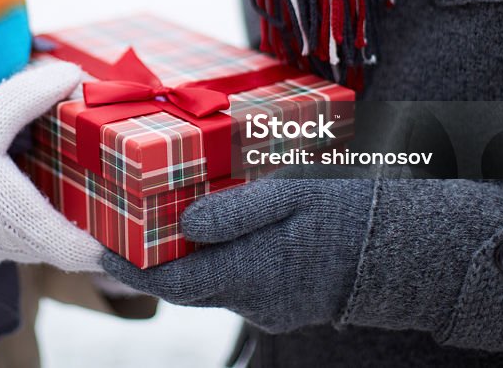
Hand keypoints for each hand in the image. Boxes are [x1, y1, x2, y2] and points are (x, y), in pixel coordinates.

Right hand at [0, 61, 103, 271]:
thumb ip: (30, 93)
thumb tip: (73, 74)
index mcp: (16, 217)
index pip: (77, 251)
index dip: (108, 248)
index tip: (131, 235)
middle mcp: (7, 244)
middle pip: (63, 247)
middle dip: (89, 226)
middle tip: (113, 198)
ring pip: (39, 243)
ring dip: (58, 221)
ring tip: (81, 189)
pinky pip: (15, 239)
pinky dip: (31, 220)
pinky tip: (34, 189)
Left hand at [102, 177, 374, 331]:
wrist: (403, 252)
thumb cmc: (346, 213)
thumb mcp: (291, 195)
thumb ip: (236, 211)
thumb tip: (186, 221)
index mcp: (250, 272)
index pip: (172, 283)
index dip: (131, 268)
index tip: (100, 248)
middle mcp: (254, 300)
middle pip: (187, 286)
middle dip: (155, 260)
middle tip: (129, 227)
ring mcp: (270, 308)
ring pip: (213, 285)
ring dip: (191, 259)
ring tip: (173, 222)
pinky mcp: (284, 306)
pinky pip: (239, 286)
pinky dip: (221, 263)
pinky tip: (223, 235)